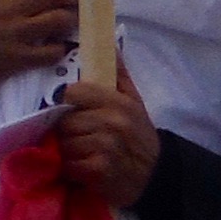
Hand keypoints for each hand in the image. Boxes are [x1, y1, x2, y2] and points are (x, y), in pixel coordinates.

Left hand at [51, 59, 159, 206]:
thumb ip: (119, 75)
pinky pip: (69, 164)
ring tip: (82, 153)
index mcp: (119, 102)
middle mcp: (112, 122)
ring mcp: (105, 146)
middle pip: (65, 120)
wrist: (156, 176)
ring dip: (68, 151)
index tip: (73, 110)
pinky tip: (85, 169)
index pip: (73, 93)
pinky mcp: (99, 170)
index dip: (67, 102)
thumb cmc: (140, 136)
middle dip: (68, 130)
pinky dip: (73, 169)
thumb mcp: (135, 102)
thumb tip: (110, 43)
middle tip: (79, 137)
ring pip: (65, 143)